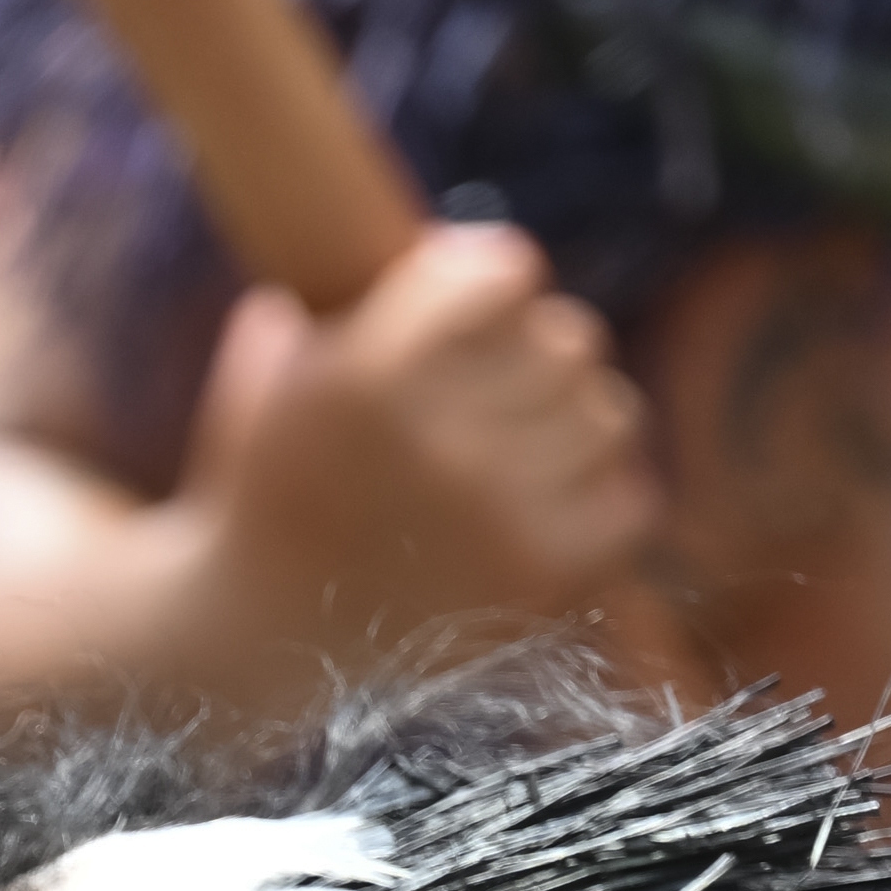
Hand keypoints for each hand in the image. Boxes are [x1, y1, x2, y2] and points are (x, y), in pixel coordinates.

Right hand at [175, 221, 663, 653]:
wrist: (260, 640)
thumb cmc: (266, 490)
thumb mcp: (272, 374)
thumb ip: (343, 298)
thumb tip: (446, 249)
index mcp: (366, 372)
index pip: (505, 269)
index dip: (495, 279)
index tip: (477, 302)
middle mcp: (436, 437)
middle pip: (569, 336)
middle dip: (534, 354)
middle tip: (495, 387)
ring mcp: (496, 512)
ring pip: (609, 411)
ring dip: (574, 421)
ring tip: (523, 447)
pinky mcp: (541, 577)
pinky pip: (630, 495)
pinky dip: (601, 496)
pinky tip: (548, 503)